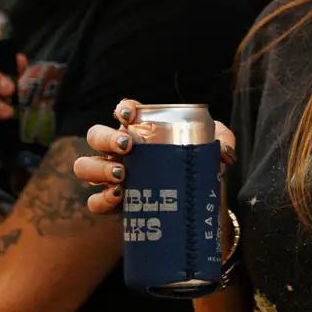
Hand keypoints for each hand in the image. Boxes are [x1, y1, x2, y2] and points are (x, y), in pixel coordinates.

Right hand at [73, 98, 236, 213]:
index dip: (122, 108)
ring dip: (97, 168)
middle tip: (127, 147)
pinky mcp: (114, 203)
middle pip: (96, 136)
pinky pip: (94, 201)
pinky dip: (101, 199)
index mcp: (142, 129)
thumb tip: (225, 153)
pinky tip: (118, 197)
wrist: (198, 202)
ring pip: (85, 166)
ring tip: (121, 175)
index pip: (124, 111)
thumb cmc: (199, 165)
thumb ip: (223, 141)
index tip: (130, 114)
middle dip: (105, 138)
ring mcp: (113, 176)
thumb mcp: (213, 148)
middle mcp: (121, 150)